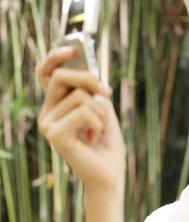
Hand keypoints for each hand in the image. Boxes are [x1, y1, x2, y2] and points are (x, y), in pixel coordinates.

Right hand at [37, 47, 125, 196]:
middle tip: (107, 92)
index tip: (71, 48)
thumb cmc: (106, 142)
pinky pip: (83, 111)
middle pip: (61, 76)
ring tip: (98, 129)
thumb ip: (90, 88)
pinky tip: (93, 138)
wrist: (110, 173)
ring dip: (100, 111)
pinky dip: (98, 122)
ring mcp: (48, 124)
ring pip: (79, 96)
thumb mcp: (101, 107)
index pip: (46, 73)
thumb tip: (87, 70)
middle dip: (89, 78)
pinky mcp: (54, 135)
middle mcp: (47, 112)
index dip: (54, 56)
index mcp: (56, 104)